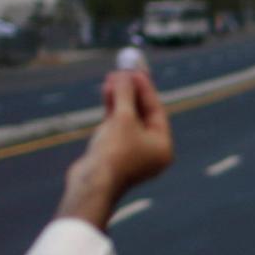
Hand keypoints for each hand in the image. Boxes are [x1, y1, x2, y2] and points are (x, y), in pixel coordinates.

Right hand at [59, 69, 174, 228]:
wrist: (92, 183)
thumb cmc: (114, 153)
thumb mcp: (123, 118)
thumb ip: (126, 94)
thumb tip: (126, 75)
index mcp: (162, 147)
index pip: (156, 111)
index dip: (145, 89)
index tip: (135, 71)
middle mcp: (150, 152)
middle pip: (142, 114)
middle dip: (131, 92)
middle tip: (123, 71)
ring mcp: (131, 154)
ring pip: (127, 120)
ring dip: (120, 99)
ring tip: (111, 79)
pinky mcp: (114, 155)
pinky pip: (116, 128)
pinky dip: (111, 111)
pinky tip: (106, 93)